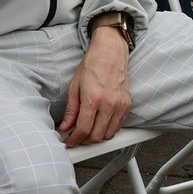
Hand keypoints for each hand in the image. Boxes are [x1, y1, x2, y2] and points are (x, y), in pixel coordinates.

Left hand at [58, 29, 130, 146]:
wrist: (110, 52)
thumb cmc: (92, 65)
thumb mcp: (74, 86)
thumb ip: (71, 110)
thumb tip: (65, 127)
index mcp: (93, 97)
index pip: (83, 129)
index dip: (74, 140)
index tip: (69, 141)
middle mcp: (109, 103)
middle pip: (97, 136)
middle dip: (84, 140)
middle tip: (77, 136)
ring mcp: (120, 105)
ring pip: (108, 134)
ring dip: (97, 137)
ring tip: (88, 131)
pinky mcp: (127, 105)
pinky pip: (118, 126)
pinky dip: (108, 130)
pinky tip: (100, 124)